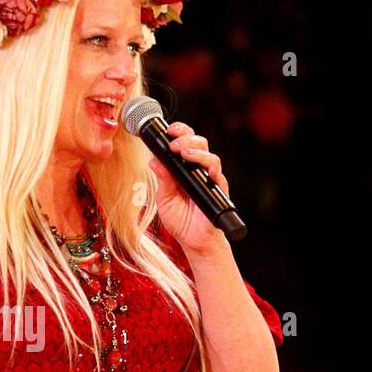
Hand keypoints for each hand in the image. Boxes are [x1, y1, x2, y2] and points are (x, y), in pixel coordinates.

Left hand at [148, 121, 230, 255]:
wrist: (194, 241)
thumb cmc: (180, 220)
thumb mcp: (165, 199)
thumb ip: (162, 180)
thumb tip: (153, 161)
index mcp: (184, 169)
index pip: (184, 143)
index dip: (179, 132)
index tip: (168, 130)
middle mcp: (198, 171)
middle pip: (199, 143)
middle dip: (187, 136)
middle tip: (174, 142)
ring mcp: (209, 179)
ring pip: (210, 155)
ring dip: (197, 150)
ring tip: (183, 152)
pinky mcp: (218, 191)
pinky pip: (218, 175)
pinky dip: (210, 168)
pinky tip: (202, 166)